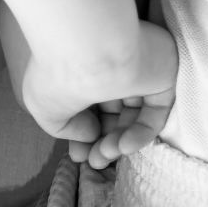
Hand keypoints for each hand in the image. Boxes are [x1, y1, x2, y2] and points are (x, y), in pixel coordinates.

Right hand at [18, 19, 176, 167]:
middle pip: (114, 111)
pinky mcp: (162, 74)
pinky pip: (155, 111)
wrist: (87, 45)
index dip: (84, 133)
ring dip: (119, 143)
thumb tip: (90, 135)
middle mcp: (113, 65)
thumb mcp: (46, 105)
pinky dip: (140, 135)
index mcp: (86, 65)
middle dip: (102, 142)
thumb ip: (66, 126)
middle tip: (92, 161)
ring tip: (103, 157)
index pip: (91, 103)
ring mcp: (140, 69)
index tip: (78, 155)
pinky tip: (122, 147)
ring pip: (134, 115)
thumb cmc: (57, 71)